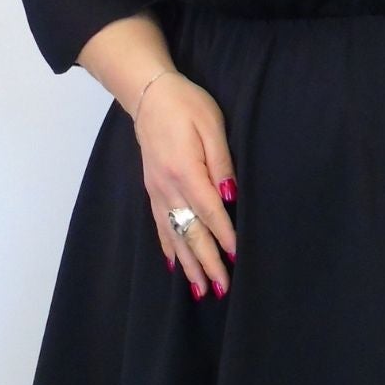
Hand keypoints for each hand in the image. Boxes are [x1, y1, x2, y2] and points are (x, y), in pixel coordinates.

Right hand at [132, 71, 237, 299]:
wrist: (149, 94)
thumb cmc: (186, 104)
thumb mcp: (211, 124)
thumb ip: (221, 161)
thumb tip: (230, 195)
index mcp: (185, 170)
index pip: (210, 211)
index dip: (223, 236)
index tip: (236, 258)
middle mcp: (168, 187)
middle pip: (190, 231)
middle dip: (206, 261)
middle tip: (221, 288)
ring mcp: (156, 190)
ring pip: (173, 234)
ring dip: (188, 263)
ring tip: (200, 290)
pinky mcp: (151, 189)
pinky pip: (159, 224)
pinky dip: (168, 247)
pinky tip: (174, 265)